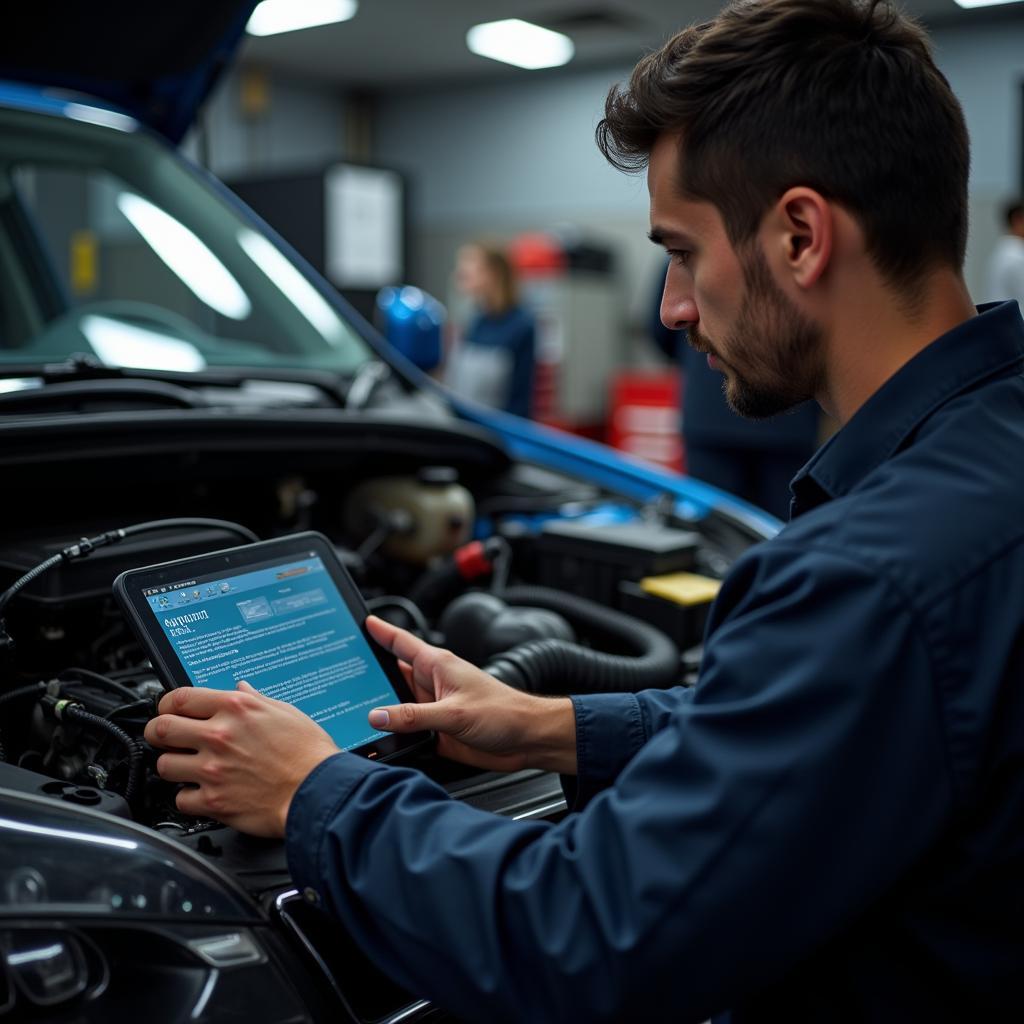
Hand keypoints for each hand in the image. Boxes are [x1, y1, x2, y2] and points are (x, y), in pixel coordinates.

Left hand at [144, 682, 339, 836]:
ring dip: (173, 766)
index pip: (179, 698)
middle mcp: (219, 736)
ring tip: (187, 767)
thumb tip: (241, 689)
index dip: (167, 704)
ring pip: (164, 766)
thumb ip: (255, 700)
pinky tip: (202, 792)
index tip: (169, 710)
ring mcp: (213, 770)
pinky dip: (189, 797)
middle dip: (158, 732)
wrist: (318, 791)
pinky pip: (180, 799)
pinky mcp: (213, 801)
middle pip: (160, 729)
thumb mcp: (286, 712)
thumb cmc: (309, 753)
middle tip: (166, 737)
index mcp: (235, 709)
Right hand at [366, 616, 577, 773]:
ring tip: (346, 710)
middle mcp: (432, 684)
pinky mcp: (435, 731)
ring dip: (377, 709)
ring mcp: (432, 708)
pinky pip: (405, 730)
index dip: (380, 631)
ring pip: (395, 705)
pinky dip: (391, 735)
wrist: (527, 739)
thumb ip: (415, 715)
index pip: (401, 643)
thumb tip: (378, 716)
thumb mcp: (455, 712)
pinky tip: (374, 741)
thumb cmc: (504, 712)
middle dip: (366, 675)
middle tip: (337, 674)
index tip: (360, 622)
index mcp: (438, 666)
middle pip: (391, 675)